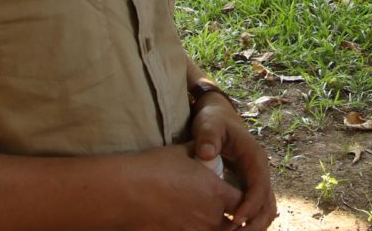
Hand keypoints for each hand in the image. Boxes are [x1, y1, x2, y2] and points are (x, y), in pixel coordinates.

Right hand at [121, 142, 243, 230]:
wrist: (127, 191)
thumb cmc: (155, 167)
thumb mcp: (184, 153)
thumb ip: (202, 153)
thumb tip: (207, 147)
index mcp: (216, 192)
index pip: (243, 200)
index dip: (244, 199)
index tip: (237, 195)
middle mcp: (210, 215)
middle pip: (233, 223)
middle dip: (233, 218)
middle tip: (229, 212)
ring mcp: (194, 230)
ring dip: (217, 227)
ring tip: (208, 217)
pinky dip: (198, 229)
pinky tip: (189, 222)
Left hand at [191, 96, 277, 230]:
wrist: (217, 116)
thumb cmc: (213, 121)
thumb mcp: (209, 124)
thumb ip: (208, 137)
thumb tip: (207, 154)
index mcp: (254, 157)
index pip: (259, 188)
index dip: (249, 206)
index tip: (235, 220)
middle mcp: (260, 170)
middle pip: (268, 204)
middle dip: (256, 223)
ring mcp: (256, 178)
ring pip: (265, 209)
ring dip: (255, 225)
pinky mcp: (249, 184)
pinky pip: (256, 207)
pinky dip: (250, 220)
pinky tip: (234, 229)